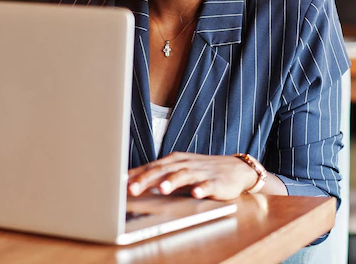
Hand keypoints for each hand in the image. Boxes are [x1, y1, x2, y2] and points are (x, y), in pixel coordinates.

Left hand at [127, 152, 258, 200]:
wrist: (235, 169)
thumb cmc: (201, 170)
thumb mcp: (178, 170)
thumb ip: (158, 175)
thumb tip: (131, 183)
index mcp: (174, 160)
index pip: (151, 166)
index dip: (136, 174)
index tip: (120, 182)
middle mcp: (185, 164)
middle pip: (163, 170)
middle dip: (147, 179)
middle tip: (132, 189)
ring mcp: (200, 172)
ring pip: (184, 176)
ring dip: (173, 181)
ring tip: (162, 189)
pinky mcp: (216, 182)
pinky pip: (208, 185)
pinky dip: (201, 189)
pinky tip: (196, 194)